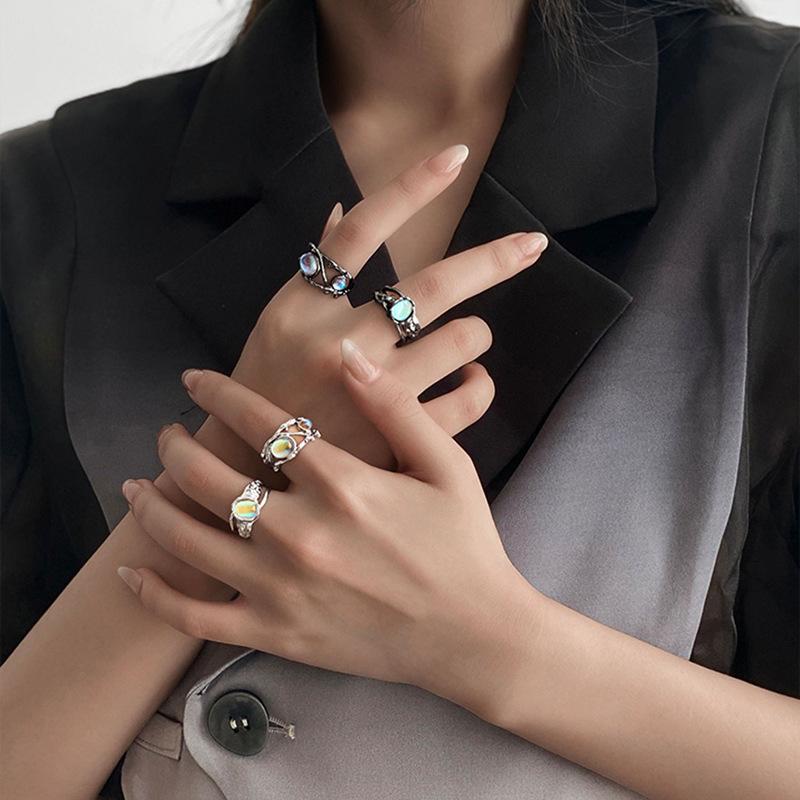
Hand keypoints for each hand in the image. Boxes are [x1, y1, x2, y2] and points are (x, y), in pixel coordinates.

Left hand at [118, 340, 544, 717]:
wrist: (472, 635)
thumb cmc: (463, 543)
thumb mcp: (447, 464)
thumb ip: (395, 408)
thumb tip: (348, 355)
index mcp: (341, 485)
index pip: (260, 424)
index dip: (219, 394)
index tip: (193, 380)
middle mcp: (300, 533)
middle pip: (210, 477)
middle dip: (176, 446)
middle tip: (166, 433)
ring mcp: (280, 588)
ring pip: (188, 541)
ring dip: (151, 507)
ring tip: (135, 486)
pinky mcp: (274, 634)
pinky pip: (195, 617)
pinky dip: (156, 595)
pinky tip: (132, 573)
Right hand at [210, 142, 547, 481]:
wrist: (247, 480)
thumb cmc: (262, 393)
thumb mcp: (274, 324)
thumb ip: (314, 272)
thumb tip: (344, 209)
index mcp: (301, 309)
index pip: (359, 233)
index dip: (410, 188)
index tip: (457, 157)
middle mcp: (338, 345)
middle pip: (432, 285)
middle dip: (494, 260)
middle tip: (532, 244)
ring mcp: (372, 395)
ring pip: (462, 341)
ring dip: (478, 334)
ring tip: (471, 341)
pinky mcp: (398, 441)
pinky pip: (469, 399)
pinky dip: (479, 384)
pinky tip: (470, 381)